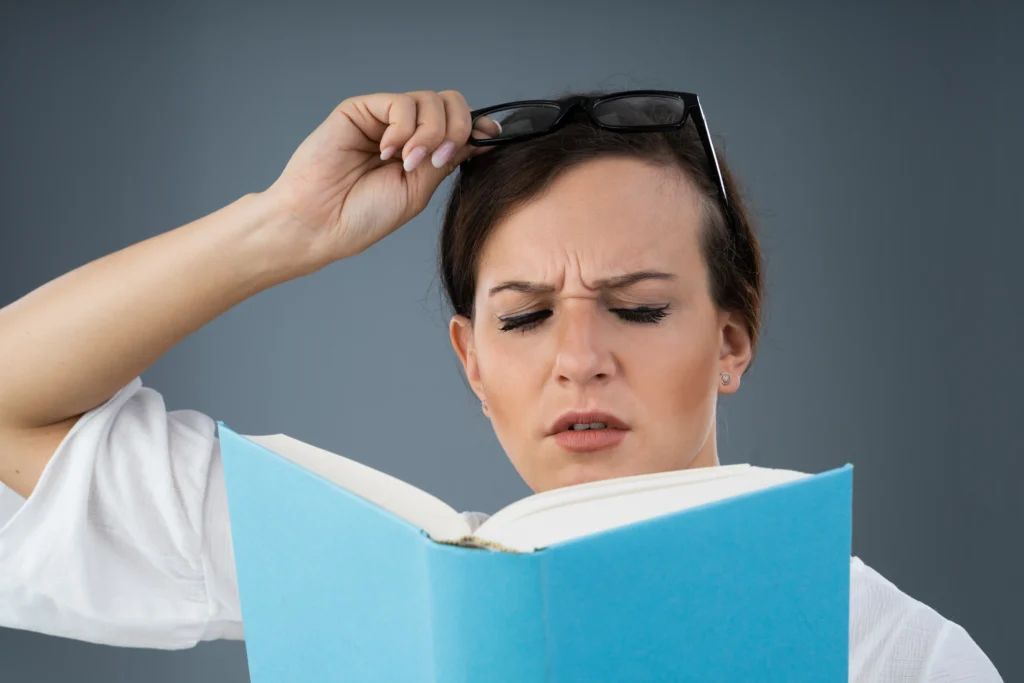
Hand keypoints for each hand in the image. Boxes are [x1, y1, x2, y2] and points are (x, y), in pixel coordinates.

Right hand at [261, 90, 494, 269]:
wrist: (321, 222)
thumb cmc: (363, 215)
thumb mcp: (418, 189)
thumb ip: (447, 158)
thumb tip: (484, 135)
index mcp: (423, 152)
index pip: (460, 124)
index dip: (478, 127)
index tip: (493, 138)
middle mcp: (406, 131)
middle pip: (451, 104)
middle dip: (455, 129)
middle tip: (436, 160)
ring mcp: (384, 119)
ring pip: (430, 100)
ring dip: (428, 132)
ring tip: (406, 161)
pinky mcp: (362, 109)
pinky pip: (400, 103)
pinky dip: (403, 128)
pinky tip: (386, 151)